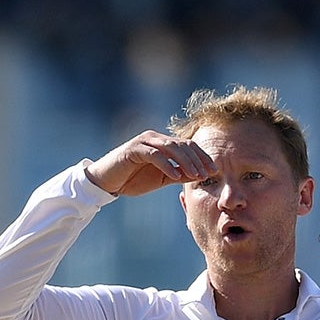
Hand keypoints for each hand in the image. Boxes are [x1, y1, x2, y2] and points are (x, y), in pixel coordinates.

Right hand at [84, 130, 214, 199]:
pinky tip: (176, 177)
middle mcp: (154, 138)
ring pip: (171, 148)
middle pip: (182, 144)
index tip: (214, 170)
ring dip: (186, 162)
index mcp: (162, 142)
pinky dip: (167, 165)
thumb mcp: (160, 178)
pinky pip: (155, 155)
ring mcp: (144, 142)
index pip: (187, 145)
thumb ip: (178, 174)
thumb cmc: (131, 180)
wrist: (105, 182)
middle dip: (198, 159)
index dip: (202, 157)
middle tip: (208, 173)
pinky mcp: (134, 149)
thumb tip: (198, 175)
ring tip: (196, 176)